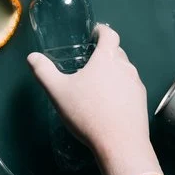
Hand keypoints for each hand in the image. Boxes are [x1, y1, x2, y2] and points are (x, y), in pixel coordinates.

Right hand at [28, 25, 163, 174]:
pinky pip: (130, 87)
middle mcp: (126, 67)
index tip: (95, 33)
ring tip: (99, 83)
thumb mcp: (58, 92)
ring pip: (125, 70)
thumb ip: (44, 72)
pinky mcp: (142, 101)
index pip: (110, 35)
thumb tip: (32, 57)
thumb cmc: (88, 113)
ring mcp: (136, 84)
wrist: (120, 143)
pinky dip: (121, 88)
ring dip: (114, 71)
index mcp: (107, 59)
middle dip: (106, 52)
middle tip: (92, 61)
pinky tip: (111, 102)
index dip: (102, 31)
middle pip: (118, 52)